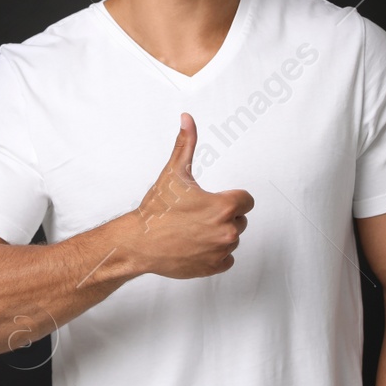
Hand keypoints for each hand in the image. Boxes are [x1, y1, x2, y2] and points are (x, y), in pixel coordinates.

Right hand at [128, 113, 253, 278]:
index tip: (211, 200)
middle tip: (196, 216)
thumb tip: (187, 118)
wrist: (138, 242)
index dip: (230, 197)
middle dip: (223, 216)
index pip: (247, 200)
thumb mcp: (173, 173)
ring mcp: (221, 251)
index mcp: (224, 206)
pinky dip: (214, 254)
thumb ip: (186, 144)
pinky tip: (195, 246)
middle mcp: (227, 230)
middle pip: (240, 219)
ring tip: (193, 231)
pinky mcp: (214, 267)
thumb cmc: (156, 209)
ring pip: (232, 239)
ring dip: (218, 235)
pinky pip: (227, 259)